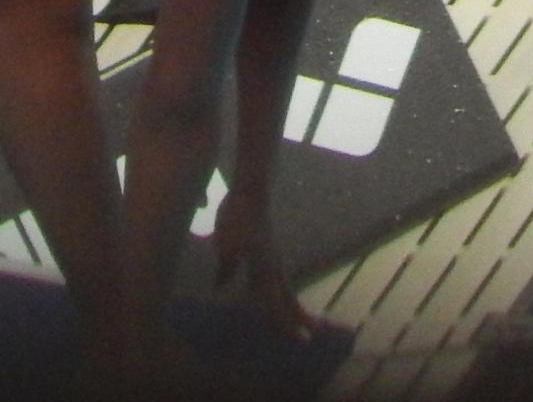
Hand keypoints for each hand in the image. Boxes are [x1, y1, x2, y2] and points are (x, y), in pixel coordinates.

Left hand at [213, 189, 318, 341]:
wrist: (251, 190)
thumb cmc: (238, 218)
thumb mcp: (227, 245)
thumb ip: (226, 269)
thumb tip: (220, 289)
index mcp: (265, 269)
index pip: (277, 303)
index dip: (285, 323)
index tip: (301, 341)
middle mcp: (274, 265)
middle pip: (288, 297)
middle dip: (298, 316)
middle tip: (311, 334)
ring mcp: (274, 254)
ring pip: (285, 285)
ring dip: (291, 303)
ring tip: (298, 314)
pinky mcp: (270, 245)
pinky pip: (278, 274)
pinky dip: (281, 287)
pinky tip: (274, 285)